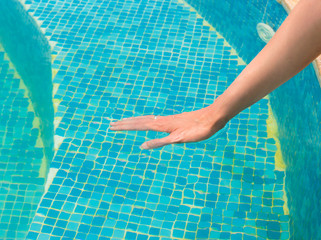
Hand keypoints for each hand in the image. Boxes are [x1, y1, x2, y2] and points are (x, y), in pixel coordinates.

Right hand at [109, 107, 226, 148]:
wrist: (212, 117)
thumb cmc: (197, 130)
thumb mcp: (178, 139)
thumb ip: (160, 142)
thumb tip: (142, 146)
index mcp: (161, 125)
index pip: (138, 125)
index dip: (124, 127)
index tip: (111, 127)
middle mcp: (162, 120)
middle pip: (139, 121)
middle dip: (125, 123)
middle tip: (111, 124)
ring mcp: (167, 119)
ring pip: (146, 119)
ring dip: (133, 121)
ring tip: (124, 122)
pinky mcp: (173, 120)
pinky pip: (153, 120)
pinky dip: (144, 121)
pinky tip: (147, 122)